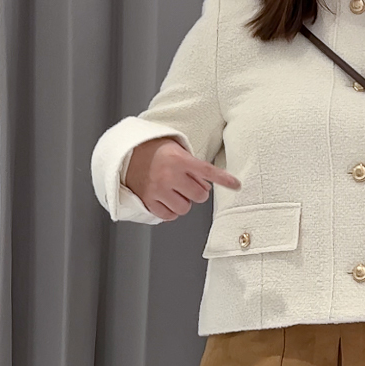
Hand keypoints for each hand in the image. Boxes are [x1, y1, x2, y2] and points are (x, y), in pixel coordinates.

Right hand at [124, 137, 240, 221]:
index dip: (224, 179)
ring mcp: (158, 189)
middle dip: (197, 191)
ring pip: (185, 208)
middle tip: (188, 184)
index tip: (237, 185)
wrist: (127, 154)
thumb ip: (194, 165)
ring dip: (184, 202)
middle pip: (200, 195)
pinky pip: (169, 216)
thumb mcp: (177, 149)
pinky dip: (171, 211)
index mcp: (179, 159)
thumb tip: (207, 185)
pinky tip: (167, 199)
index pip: (207, 171)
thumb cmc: (156, 151)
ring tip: (175, 191)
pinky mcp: (148, 201)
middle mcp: (169, 175)